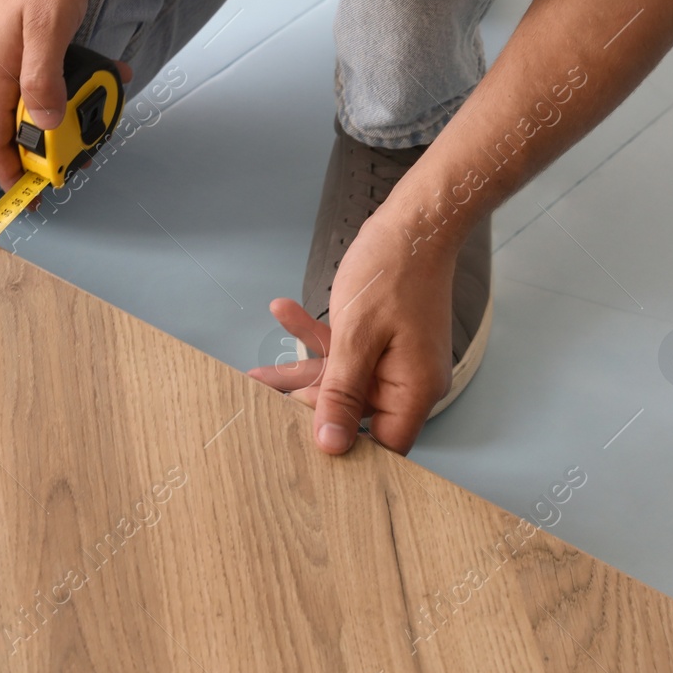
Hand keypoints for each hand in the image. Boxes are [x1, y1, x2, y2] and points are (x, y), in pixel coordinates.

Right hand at [0, 0, 92, 188]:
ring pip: (18, 106)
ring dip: (53, 119)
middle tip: (78, 156)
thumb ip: (43, 79)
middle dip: (39, 151)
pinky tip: (89, 75)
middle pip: (4, 130)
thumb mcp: (51, 26)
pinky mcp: (5, 43)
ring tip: (92, 114)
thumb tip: (43, 125)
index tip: (36, 196)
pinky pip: (28, 80)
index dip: (10, 175)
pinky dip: (56, 90)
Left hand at [247, 212, 456, 454]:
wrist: (415, 222)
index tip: (300, 450)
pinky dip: (316, 337)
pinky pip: (345, 351)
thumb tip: (331, 445)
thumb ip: (340, 392)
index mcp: (413, 390)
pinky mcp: (382, 341)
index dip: (344, 449)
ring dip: (302, 368)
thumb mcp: (356, 336)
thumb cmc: (393, 273)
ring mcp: (394, 361)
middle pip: (353, 413)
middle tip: (264, 404)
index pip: (382, 446)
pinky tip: (284, 312)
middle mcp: (407, 382)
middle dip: (307, 403)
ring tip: (257, 372)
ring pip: (341, 379)